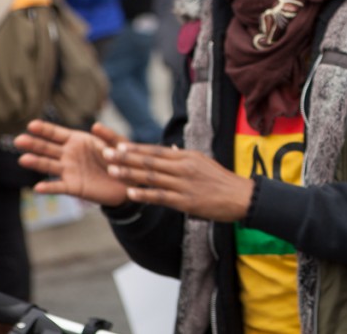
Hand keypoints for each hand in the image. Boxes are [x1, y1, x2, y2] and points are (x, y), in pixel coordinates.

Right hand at [14, 120, 128, 206]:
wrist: (128, 183)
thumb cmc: (120, 159)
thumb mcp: (118, 144)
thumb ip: (108, 135)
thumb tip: (95, 125)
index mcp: (77, 140)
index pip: (56, 133)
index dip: (44, 129)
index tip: (31, 125)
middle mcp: (68, 155)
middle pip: (47, 148)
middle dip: (33, 144)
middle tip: (19, 140)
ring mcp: (69, 171)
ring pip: (49, 165)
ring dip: (36, 162)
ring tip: (23, 159)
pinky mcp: (73, 187)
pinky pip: (59, 187)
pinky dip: (49, 187)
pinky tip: (38, 188)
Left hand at [103, 142, 254, 222]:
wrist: (241, 196)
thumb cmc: (221, 180)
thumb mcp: (203, 162)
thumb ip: (183, 157)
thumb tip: (167, 148)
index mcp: (187, 157)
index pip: (156, 150)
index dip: (135, 148)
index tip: (117, 144)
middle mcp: (184, 167)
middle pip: (149, 161)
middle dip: (125, 157)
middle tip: (105, 153)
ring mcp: (184, 184)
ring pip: (152, 177)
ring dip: (130, 173)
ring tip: (111, 170)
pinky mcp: (186, 201)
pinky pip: (161, 196)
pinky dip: (144, 194)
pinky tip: (130, 193)